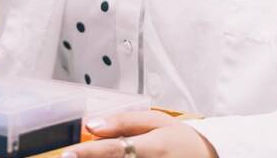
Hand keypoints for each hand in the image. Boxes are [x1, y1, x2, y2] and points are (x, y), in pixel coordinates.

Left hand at [62, 111, 216, 157]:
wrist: (208, 157)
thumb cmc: (179, 139)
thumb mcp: (155, 122)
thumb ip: (122, 122)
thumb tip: (90, 124)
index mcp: (153, 147)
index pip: (114, 150)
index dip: (88, 153)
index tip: (67, 154)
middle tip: (73, 156)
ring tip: (94, 156)